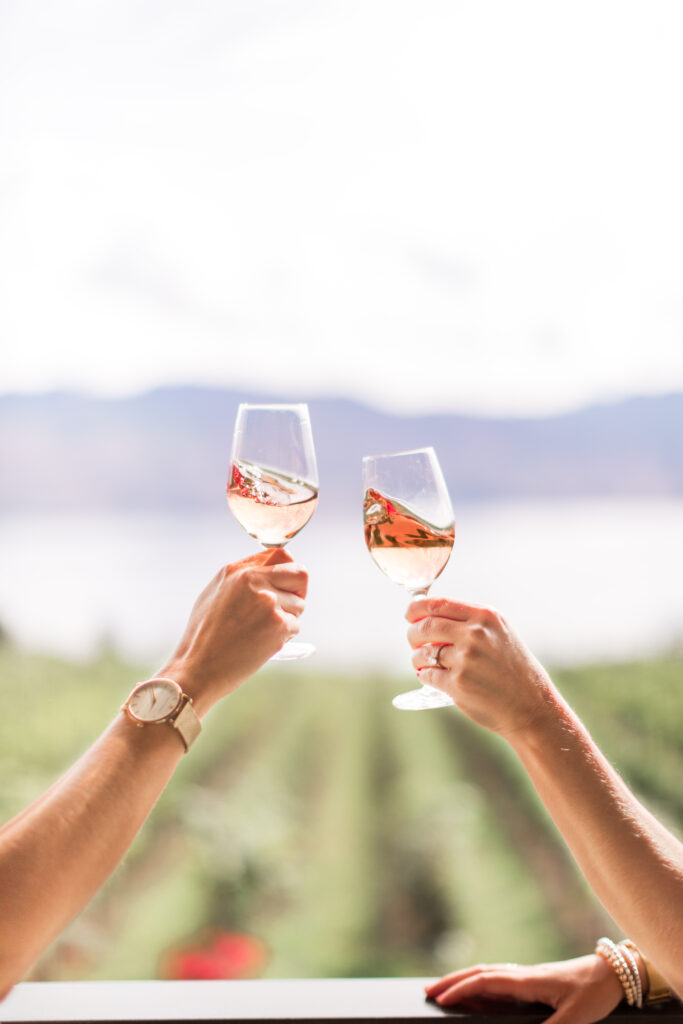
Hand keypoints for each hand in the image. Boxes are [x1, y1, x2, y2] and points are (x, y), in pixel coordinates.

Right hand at [159, 548, 307, 714]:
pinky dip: (284, 637)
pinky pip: (295, 626)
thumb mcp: (214, 592)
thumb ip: (243, 575)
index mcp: (238, 570)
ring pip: (299, 604)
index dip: (287, 571)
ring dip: (287, 618)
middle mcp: (254, 580)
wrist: (198, 668)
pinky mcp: (278, 624)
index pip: (282, 555)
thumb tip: (272, 566)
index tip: (284, 584)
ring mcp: (267, 602)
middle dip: (297, 591)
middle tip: (284, 608)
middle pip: (300, 575)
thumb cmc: (203, 635)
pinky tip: (261, 643)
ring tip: (260, 630)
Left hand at [406, 598, 556, 737]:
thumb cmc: (513, 668)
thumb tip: (430, 614)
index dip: (416, 608)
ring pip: (422, 653)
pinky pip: (427, 675)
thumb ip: (470, 621)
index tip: (410, 613)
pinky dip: (424, 676)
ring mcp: (466, 660)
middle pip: (425, 627)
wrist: (531, 705)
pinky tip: (430, 677)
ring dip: (417, 658)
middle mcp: (475, 635)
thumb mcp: (500, 633)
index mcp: (485, 616)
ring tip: (423, 662)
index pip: (438, 604)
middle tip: (413, 640)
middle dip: (412, 633)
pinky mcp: (458, 684)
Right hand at [425, 955, 623, 1023]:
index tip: (439, 999)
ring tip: (446, 989)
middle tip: (429, 990)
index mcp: (527, 981)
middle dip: (452, 981)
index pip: (485, 982)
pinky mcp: (535, 979)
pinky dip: (480, 982)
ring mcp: (528, 975)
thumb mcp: (574, 1019)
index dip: (460, 990)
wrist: (614, 972)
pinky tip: (478, 990)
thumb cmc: (594, 994)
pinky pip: (499, 978)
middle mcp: (523, 974)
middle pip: (480, 973)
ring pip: (488, 973)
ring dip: (464, 979)